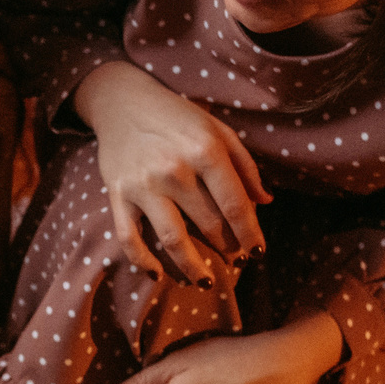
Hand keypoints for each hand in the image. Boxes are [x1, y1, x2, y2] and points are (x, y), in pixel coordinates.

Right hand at [74, 62, 269, 285]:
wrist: (123, 102)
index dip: (250, 234)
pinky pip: (129, 239)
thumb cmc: (178, 117)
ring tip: (204, 281)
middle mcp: (175, 169)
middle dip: (227, 248)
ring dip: (192, 267)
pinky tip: (158, 276)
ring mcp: (144, 185)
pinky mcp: (118, 195)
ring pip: (173, 240)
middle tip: (234, 260)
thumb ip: (245, 166)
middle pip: (210, 225)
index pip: (236, 205)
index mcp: (205, 150)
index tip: (257, 253)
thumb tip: (266, 202)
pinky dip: (143, 262)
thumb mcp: (218, 130)